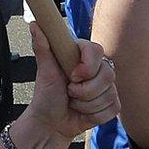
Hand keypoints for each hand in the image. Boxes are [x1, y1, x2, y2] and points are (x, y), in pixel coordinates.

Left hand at [17, 27, 118, 145]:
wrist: (51, 124)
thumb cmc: (46, 96)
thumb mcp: (44, 72)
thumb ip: (42, 47)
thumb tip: (35, 24)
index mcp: (80, 55)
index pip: (96, 50)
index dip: (88, 66)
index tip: (73, 76)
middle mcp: (96, 68)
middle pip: (107, 74)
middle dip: (85, 91)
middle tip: (69, 92)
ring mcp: (105, 87)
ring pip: (110, 94)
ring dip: (87, 105)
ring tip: (73, 102)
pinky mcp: (111, 103)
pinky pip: (113, 108)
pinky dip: (95, 115)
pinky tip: (83, 113)